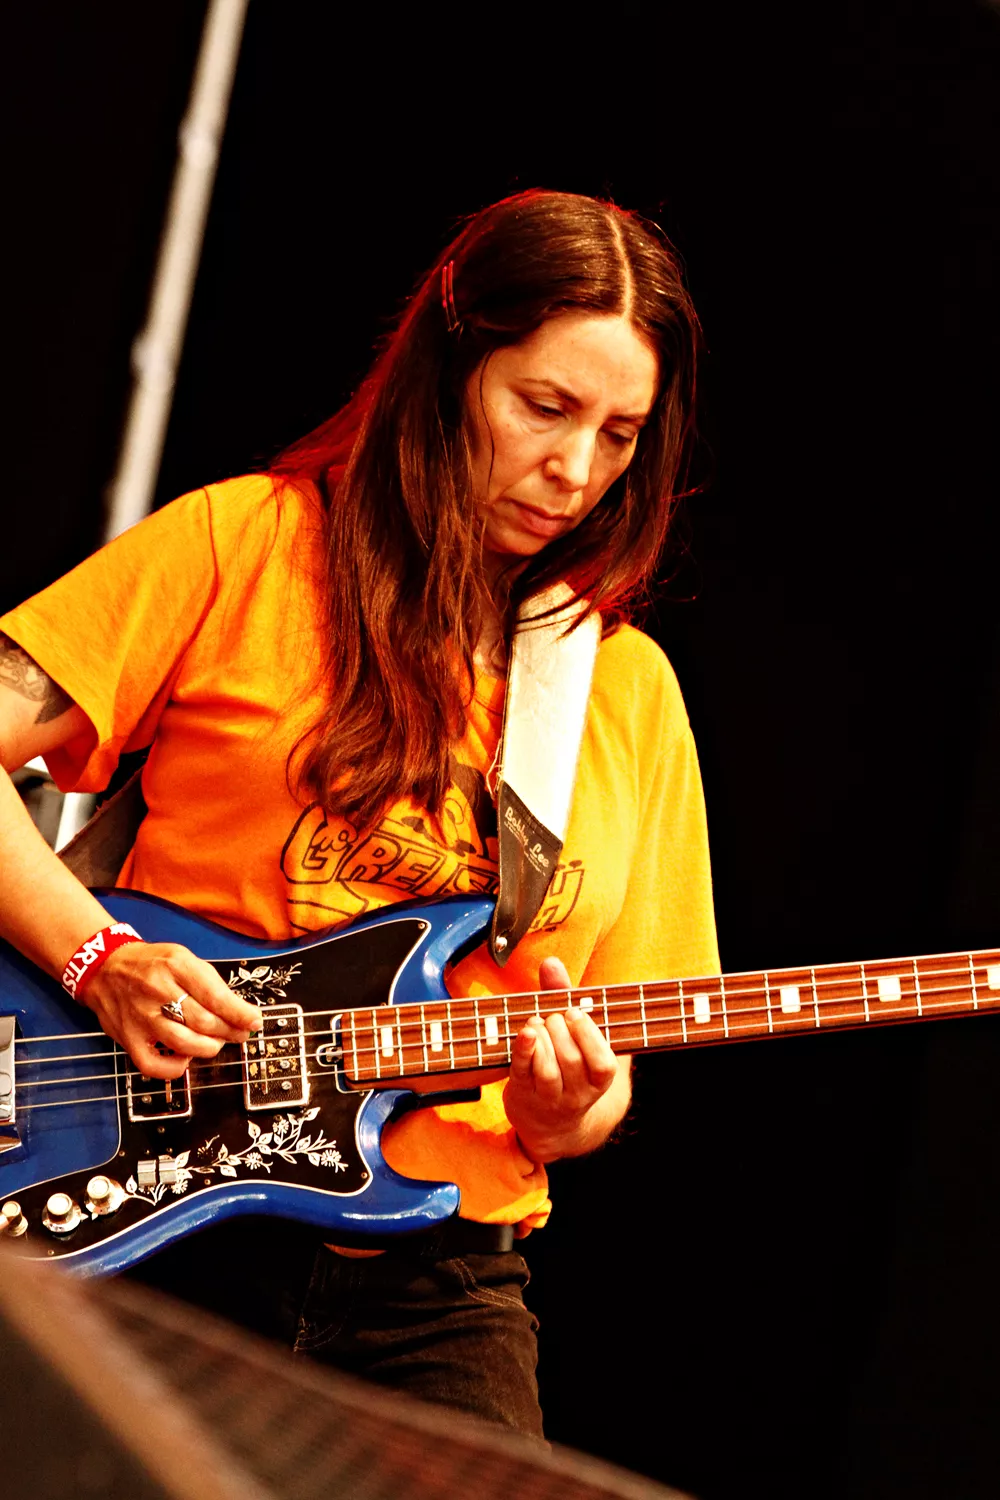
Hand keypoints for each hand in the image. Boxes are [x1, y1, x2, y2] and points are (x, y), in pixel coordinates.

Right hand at [81, 941, 262, 1079]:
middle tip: (240, 1033)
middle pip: (204, 1022)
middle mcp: (158, 990)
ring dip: (210, 1048)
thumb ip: (209, 983)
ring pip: (185, 1044)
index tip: (255, 1021)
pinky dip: (176, 1068)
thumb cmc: (152, 964)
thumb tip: (239, 1012)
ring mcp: (141, 1017)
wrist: (105, 968)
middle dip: (230, 1032)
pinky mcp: (128, 1038)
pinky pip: (154, 1065)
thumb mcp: (183, 958)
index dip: (240, 1014)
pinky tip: (186, 1058)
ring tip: (216, 1042)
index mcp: (176, 966)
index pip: (216, 996)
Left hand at [503, 956, 626, 1163]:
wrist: (550, 1123)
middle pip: (571, 1061)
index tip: (574, 1014)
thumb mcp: (574, 1034)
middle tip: (552, 1017)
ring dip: (542, 1039)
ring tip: (536, 1023)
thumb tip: (550, 962)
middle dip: (559, 1030)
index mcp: (599, 1081)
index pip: (602, 1064)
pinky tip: (525, 1032)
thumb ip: (563, 996)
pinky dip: (524, 1051)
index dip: (588, 1036)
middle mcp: (577, 1095)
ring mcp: (549, 1099)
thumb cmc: (567, 1063)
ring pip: (548, 1071)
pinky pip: (524, 1074)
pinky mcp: (523, 1096)